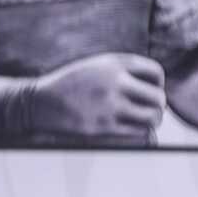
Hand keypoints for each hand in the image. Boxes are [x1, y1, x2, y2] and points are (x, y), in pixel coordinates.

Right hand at [32, 52, 165, 137]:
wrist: (39, 102)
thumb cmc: (70, 84)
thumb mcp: (94, 66)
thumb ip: (122, 70)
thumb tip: (156, 86)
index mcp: (112, 63)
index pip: (155, 72)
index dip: (158, 83)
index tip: (149, 90)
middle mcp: (113, 81)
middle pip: (158, 97)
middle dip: (157, 105)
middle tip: (148, 109)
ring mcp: (109, 105)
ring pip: (153, 117)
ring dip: (151, 121)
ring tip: (142, 120)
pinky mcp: (104, 126)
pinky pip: (139, 133)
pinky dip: (140, 133)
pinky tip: (130, 128)